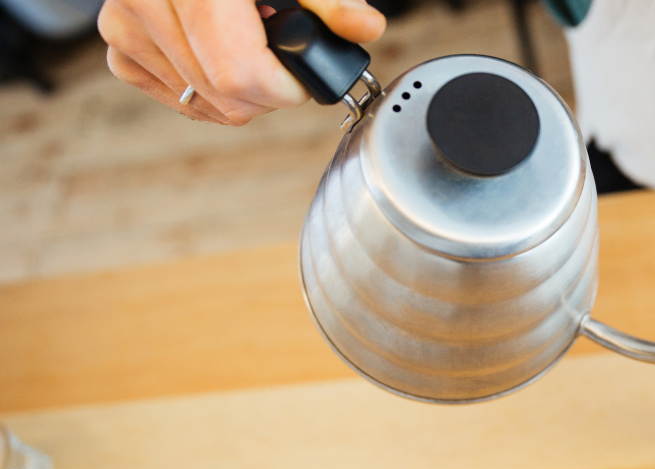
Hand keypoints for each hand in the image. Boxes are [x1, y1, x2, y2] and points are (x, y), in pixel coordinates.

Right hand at [99, 0, 385, 125]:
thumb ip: (333, 1)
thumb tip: (364, 28)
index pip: (240, 75)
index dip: (284, 88)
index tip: (302, 77)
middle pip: (224, 96)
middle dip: (267, 92)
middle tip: (281, 60)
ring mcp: (126, 21)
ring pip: (199, 101)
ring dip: (238, 92)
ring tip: (249, 46)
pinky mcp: (118, 39)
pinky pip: (171, 93)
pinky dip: (204, 89)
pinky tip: (219, 57)